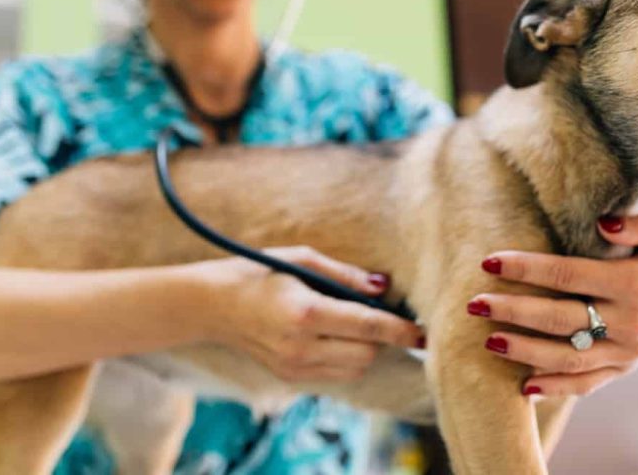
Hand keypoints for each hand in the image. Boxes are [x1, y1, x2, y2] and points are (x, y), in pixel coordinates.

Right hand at [193, 246, 423, 382]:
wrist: (212, 305)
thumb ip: (345, 276)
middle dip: (382, 336)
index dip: (401, 330)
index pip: (367, 327)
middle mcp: (300, 346)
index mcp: (305, 313)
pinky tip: (333, 334)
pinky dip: (346, 356)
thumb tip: (383, 288)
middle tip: (379, 313)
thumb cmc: (259, 272)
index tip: (424, 333)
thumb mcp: (302, 260)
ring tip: (352, 321)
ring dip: (365, 348)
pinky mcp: (290, 377)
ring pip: (355, 367)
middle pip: (367, 353)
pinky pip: (336, 373)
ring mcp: (294, 367)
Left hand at [469, 207, 637, 396]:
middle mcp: (628, 323)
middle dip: (513, 311)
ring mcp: (625, 352)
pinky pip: (586, 384)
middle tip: (475, 304)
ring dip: (525, 352)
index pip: (568, 275)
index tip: (490, 261)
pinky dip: (556, 388)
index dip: (527, 268)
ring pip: (567, 356)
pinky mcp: (622, 370)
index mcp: (634, 284)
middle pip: (559, 318)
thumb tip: (603, 222)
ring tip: (489, 342)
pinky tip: (524, 388)